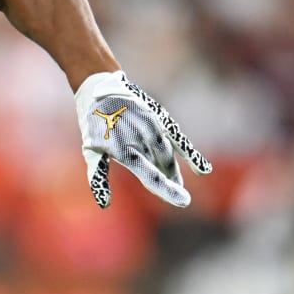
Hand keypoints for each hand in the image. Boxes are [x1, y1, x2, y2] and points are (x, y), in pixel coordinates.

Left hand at [75, 70, 210, 208]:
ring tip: (177, 184)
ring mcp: (152, 127)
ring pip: (168, 154)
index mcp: (124, 149)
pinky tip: (203, 169)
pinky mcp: (159, 118)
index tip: (183, 201)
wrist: (100, 88)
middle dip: (171, 182)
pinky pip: (178, 138)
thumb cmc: (93, 125)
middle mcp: (141, 138)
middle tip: (180, 197)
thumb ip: (99, 178)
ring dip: (173, 170)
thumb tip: (105, 205)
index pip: (150, 175)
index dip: (167, 189)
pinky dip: (190, 153)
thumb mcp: (91, 151)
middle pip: (162, 166)